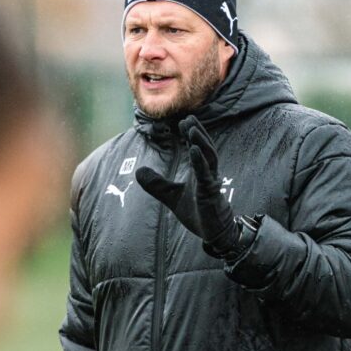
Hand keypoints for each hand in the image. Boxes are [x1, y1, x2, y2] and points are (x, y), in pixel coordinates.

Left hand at [136, 115, 238, 255]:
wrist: (212, 232)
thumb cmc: (197, 212)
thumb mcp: (171, 196)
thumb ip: (156, 184)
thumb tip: (138, 171)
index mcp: (199, 171)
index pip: (196, 148)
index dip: (190, 135)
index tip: (182, 122)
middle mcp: (207, 173)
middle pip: (204, 147)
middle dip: (197, 132)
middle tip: (188, 118)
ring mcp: (211, 181)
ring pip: (209, 156)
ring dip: (201, 141)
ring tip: (191, 128)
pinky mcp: (211, 192)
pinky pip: (206, 174)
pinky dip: (200, 161)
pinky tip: (194, 149)